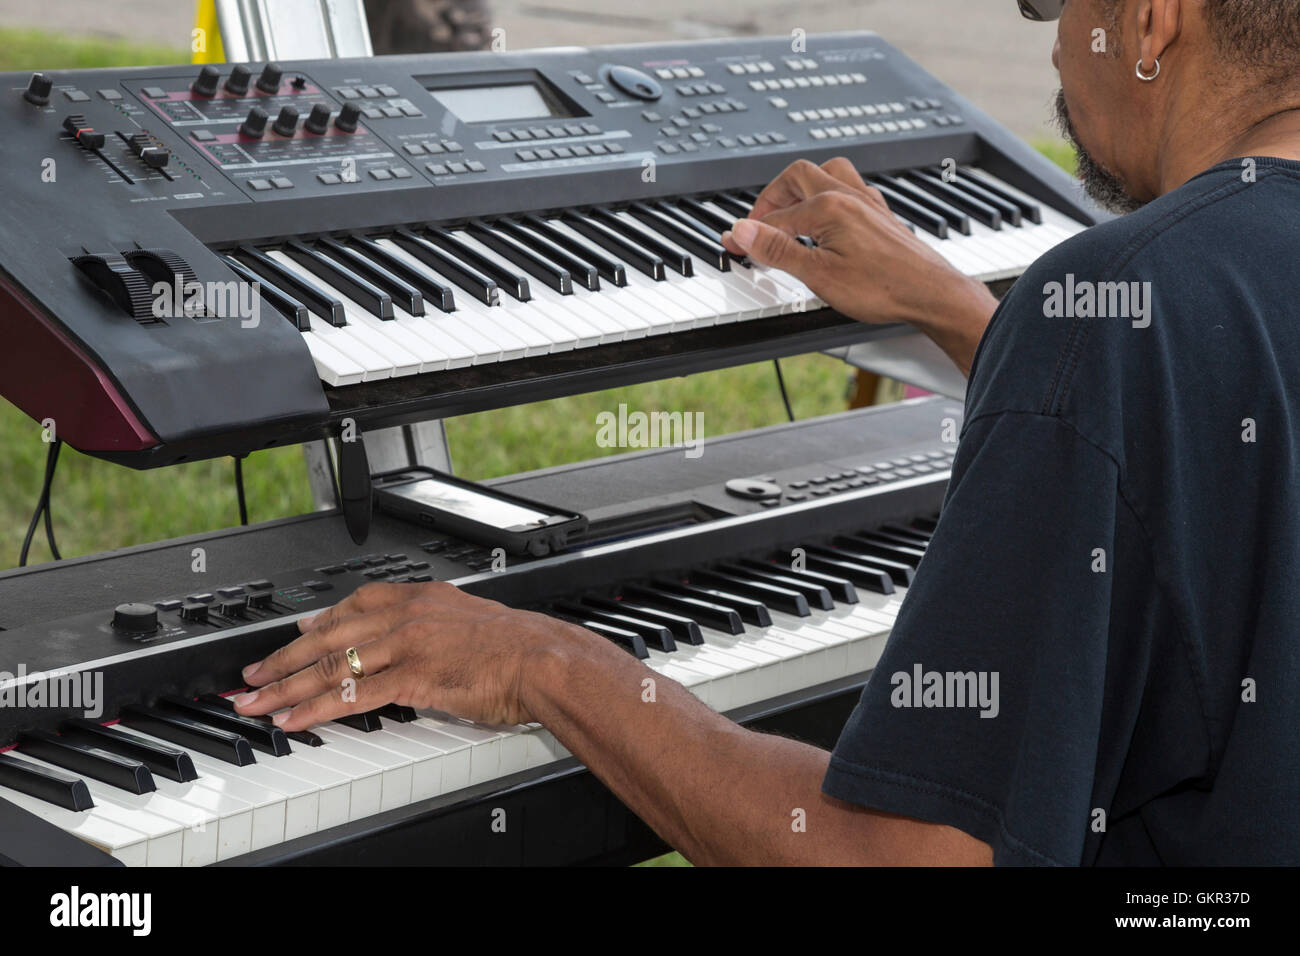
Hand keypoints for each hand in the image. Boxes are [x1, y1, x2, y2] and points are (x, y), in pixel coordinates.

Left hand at [233, 581, 571, 730]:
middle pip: (328, 635)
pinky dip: (317, 708)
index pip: (352, 605)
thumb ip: (429, 626)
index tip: (291, 636)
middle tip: (252, 676)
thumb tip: (406, 642)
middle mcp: (406, 615)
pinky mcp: (411, 677)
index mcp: (420, 598)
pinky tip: (295, 718)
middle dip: (282, 658)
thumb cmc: (515, 647)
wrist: (542, 659)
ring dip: (286, 686)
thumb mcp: (467, 619)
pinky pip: (352, 695)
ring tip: (257, 702)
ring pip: (332, 665)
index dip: (314, 623)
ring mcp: (406, 645)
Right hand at [722, 158, 997, 371]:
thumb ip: (778, 250)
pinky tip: (829, 214)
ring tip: (789, 208)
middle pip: (798, 176)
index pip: (775, 217)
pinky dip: (829, 194)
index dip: (750, 233)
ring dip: (803, 185)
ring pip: (828, 173)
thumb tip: (744, 231)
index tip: (734, 246)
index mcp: (828, 207)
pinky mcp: (880, 215)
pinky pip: (850, 188)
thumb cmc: (883, 287)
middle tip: (758, 222)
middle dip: (772, 196)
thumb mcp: (818, 275)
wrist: (931, 294)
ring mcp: (867, 203)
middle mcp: (848, 196)